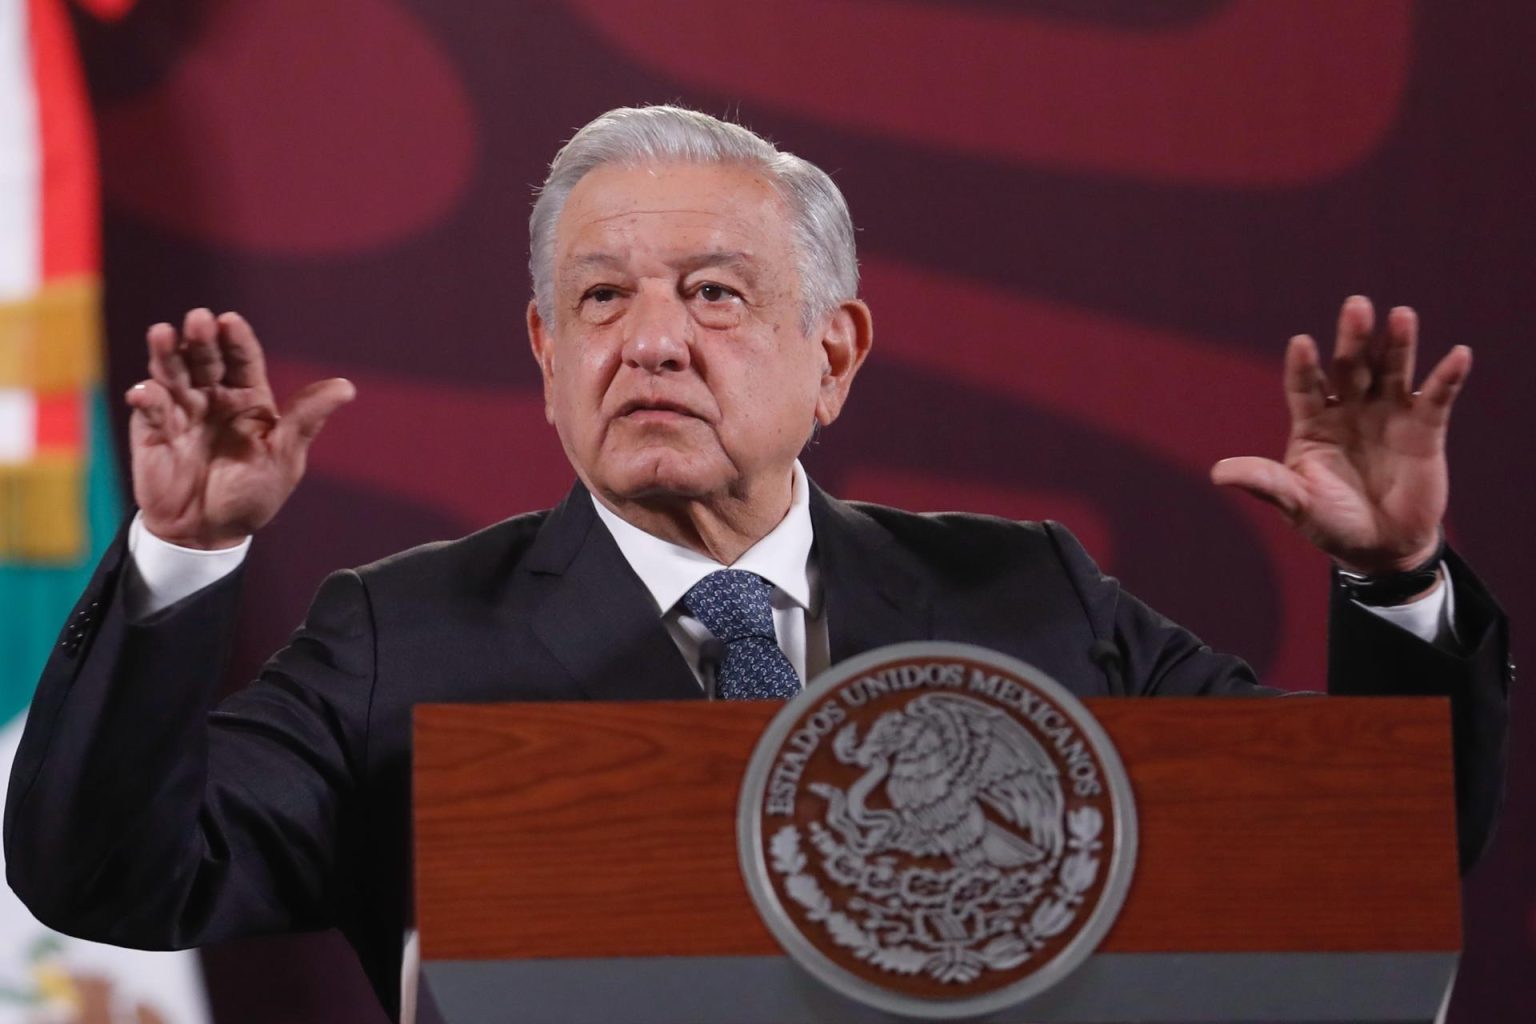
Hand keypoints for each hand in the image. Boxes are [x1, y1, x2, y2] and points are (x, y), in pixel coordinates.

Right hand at [126, 308, 354, 548]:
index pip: (243, 359)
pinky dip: (147, 398)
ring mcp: (180, 410)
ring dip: (165, 354)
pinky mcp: (153, 430)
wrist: (210, 533)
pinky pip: (149, 409)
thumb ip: (307, 419)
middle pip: (206, 358)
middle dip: (201, 339)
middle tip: (199, 320)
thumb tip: (347, 387)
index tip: (230, 321)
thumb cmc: (252, 493)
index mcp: (248, 398)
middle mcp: (213, 396)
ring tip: (161, 333)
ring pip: (171, 374)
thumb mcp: (284, 456)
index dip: (236, 339)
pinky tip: (146, 393)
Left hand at [1210, 296, 1470, 575]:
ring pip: (1392, 370)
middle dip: (1353, 338)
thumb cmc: (1330, 522)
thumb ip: (1264, 483)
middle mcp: (1349, 409)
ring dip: (1398, 344)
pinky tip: (1458, 355)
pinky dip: (1448, 377)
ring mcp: (1388, 414)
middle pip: (1351, 366)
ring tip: (1401, 316)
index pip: (1304, 386)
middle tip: (1356, 306)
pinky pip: (1437, 397)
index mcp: (1313, 423)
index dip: (1303, 366)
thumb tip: (1217, 474)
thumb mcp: (1295, 504)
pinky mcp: (1425, 429)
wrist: (1380, 548)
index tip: (1301, 343)